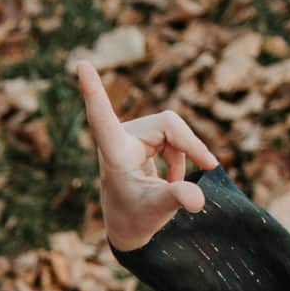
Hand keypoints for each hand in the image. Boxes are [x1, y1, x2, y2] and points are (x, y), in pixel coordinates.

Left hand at [74, 61, 220, 251]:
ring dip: (184, 155)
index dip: (93, 91)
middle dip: (189, 146)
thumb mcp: (157, 210)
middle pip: (168, 123)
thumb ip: (177, 199)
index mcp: (114, 153)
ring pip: (173, 130)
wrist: (128, 226)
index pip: (102, 118)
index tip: (80, 64)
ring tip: (176, 184)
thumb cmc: (136, 218)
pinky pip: (173, 136)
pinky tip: (174, 179)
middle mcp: (120, 138)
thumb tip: (198, 199)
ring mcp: (131, 136)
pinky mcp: (141, 138)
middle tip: (210, 166)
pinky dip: (181, 156)